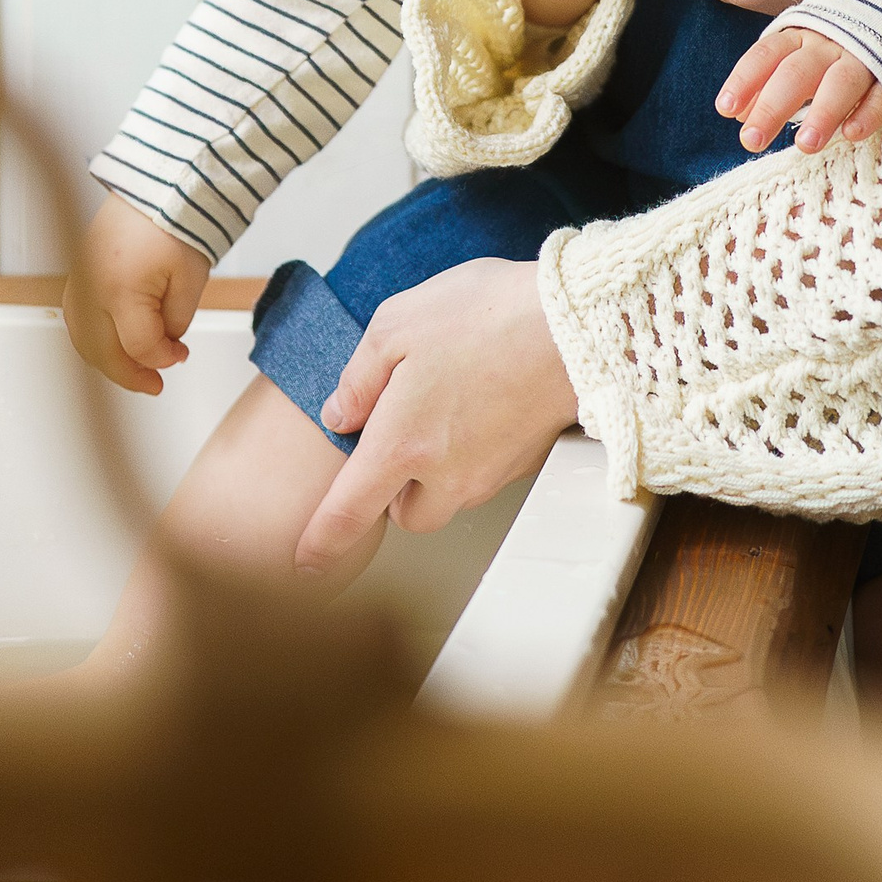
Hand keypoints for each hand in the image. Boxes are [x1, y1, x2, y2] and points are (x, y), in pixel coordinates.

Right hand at [64, 194, 211, 396]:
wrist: (159, 182)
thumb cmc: (176, 220)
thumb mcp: (190, 279)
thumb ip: (176, 321)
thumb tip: (164, 345)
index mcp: (120, 292)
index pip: (139, 347)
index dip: (163, 359)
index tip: (180, 355)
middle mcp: (91, 290)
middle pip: (102, 353)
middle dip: (130, 374)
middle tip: (154, 383)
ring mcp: (79, 281)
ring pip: (83, 340)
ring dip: (108, 359)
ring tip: (136, 367)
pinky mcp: (77, 272)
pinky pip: (77, 318)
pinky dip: (94, 338)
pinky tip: (115, 343)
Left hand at [295, 258, 579, 571]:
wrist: (575, 326)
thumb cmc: (486, 316)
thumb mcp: (398, 322)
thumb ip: (359, 376)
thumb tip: (341, 414)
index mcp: (400, 444)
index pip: (348, 513)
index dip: (322, 544)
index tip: (305, 564)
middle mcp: (444, 474)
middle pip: (406, 514)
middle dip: (396, 489)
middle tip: (401, 432)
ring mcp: (489, 474)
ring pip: (447, 498)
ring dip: (436, 473)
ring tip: (447, 406)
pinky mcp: (523, 464)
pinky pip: (484, 475)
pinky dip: (475, 453)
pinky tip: (483, 401)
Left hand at [719, 25, 881, 153]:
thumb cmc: (828, 53)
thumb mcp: (795, 60)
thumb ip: (766, 86)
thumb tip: (738, 115)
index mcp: (800, 39)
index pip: (767, 55)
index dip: (745, 80)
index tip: (726, 109)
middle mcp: (828, 46)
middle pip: (797, 73)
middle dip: (773, 107)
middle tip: (752, 141)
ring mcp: (863, 59)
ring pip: (842, 82)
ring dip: (823, 112)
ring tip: (804, 145)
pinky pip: (881, 94)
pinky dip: (867, 114)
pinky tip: (851, 134)